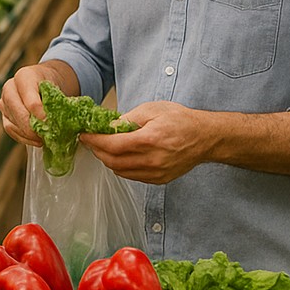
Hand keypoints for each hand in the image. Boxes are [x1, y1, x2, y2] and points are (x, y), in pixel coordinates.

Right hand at [0, 62, 71, 146]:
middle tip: (46, 136)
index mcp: (24, 76)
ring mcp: (4, 102)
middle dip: (32, 127)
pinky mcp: (4, 115)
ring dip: (28, 135)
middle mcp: (9, 88)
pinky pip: (10, 129)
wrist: (43, 82)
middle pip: (18, 112)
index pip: (30, 99)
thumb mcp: (56, 88)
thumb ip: (55, 102)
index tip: (50, 124)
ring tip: (44, 139)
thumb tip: (57, 123)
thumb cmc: (51, 85)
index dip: (40, 114)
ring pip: (12, 123)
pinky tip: (36, 141)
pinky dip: (23, 138)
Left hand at [80, 101, 211, 184]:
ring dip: (108, 160)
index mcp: (151, 139)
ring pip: (120, 171)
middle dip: (97, 151)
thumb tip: (108, 127)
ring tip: (104, 148)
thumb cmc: (181, 120)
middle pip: (113, 161)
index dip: (94, 141)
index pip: (113, 144)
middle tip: (91, 141)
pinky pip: (131, 176)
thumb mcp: (153, 109)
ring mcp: (156, 172)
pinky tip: (120, 156)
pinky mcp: (159, 179)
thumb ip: (128, 119)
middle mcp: (153, 159)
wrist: (206, 137)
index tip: (84, 135)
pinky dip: (121, 167)